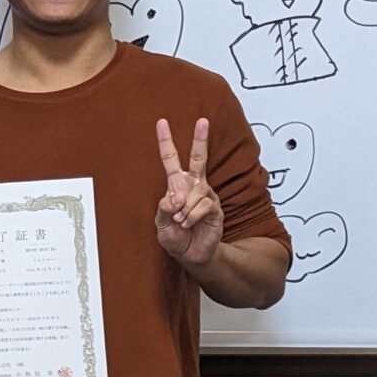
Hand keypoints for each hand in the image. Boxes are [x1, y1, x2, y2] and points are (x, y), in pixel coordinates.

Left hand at [154, 116, 223, 270]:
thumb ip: (163, 208)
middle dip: (200, 139)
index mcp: (176, 185)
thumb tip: (174, 196)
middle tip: (202, 120)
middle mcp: (193, 186)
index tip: (162, 123)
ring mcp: (206, 195)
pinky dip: (192, 216)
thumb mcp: (161, 224)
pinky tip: (189, 223)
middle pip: (198, 158)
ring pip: (195, 191)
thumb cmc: (176, 238)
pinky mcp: (215, 207)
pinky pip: (202, 205)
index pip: (170, 160)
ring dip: (184, 208)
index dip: (165, 142)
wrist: (192, 255)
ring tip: (181, 220)